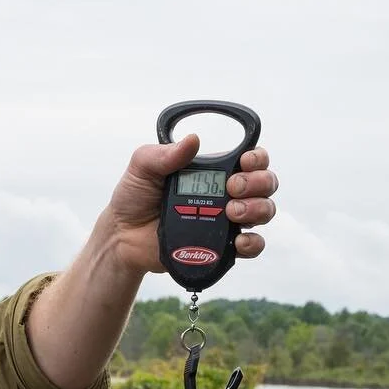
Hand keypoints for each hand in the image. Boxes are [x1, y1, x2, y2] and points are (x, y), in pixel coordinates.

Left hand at [103, 136, 278, 274]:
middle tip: (232, 189)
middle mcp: (226, 194)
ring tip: (232, 213)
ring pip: (264, 212)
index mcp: (213, 171)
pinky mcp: (222, 247)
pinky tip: (239, 240)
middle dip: (258, 183)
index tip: (243, 162)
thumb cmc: (134, 199)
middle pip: (265, 183)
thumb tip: (192, 140)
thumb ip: (163, 154)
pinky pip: (253, 246)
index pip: (251, 159)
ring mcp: (226, 221)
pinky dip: (253, 243)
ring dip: (258, 209)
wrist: (123, 238)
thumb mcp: (142, 168)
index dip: (257, 158)